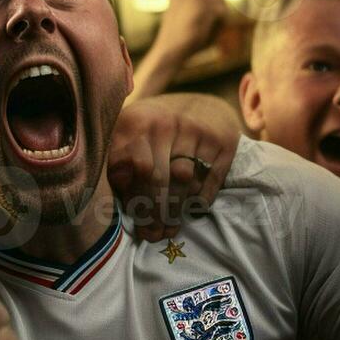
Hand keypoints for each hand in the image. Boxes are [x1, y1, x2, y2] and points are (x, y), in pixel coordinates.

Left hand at [108, 93, 240, 241]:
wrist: (199, 104)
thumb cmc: (154, 130)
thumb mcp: (129, 135)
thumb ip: (118, 160)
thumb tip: (121, 186)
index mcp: (137, 121)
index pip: (135, 170)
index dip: (135, 199)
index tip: (134, 220)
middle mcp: (167, 123)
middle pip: (159, 180)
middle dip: (154, 214)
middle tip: (152, 235)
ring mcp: (197, 131)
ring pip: (184, 184)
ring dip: (175, 213)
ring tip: (167, 230)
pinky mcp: (222, 142)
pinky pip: (209, 182)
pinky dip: (198, 202)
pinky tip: (189, 211)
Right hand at [153, 0, 226, 58]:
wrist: (170, 51)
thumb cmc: (186, 32)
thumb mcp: (195, 4)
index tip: (191, 12)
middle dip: (215, 4)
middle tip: (195, 19)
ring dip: (216, 16)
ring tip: (198, 25)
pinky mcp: (198, 2)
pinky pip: (222, 10)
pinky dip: (217, 22)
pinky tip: (200, 28)